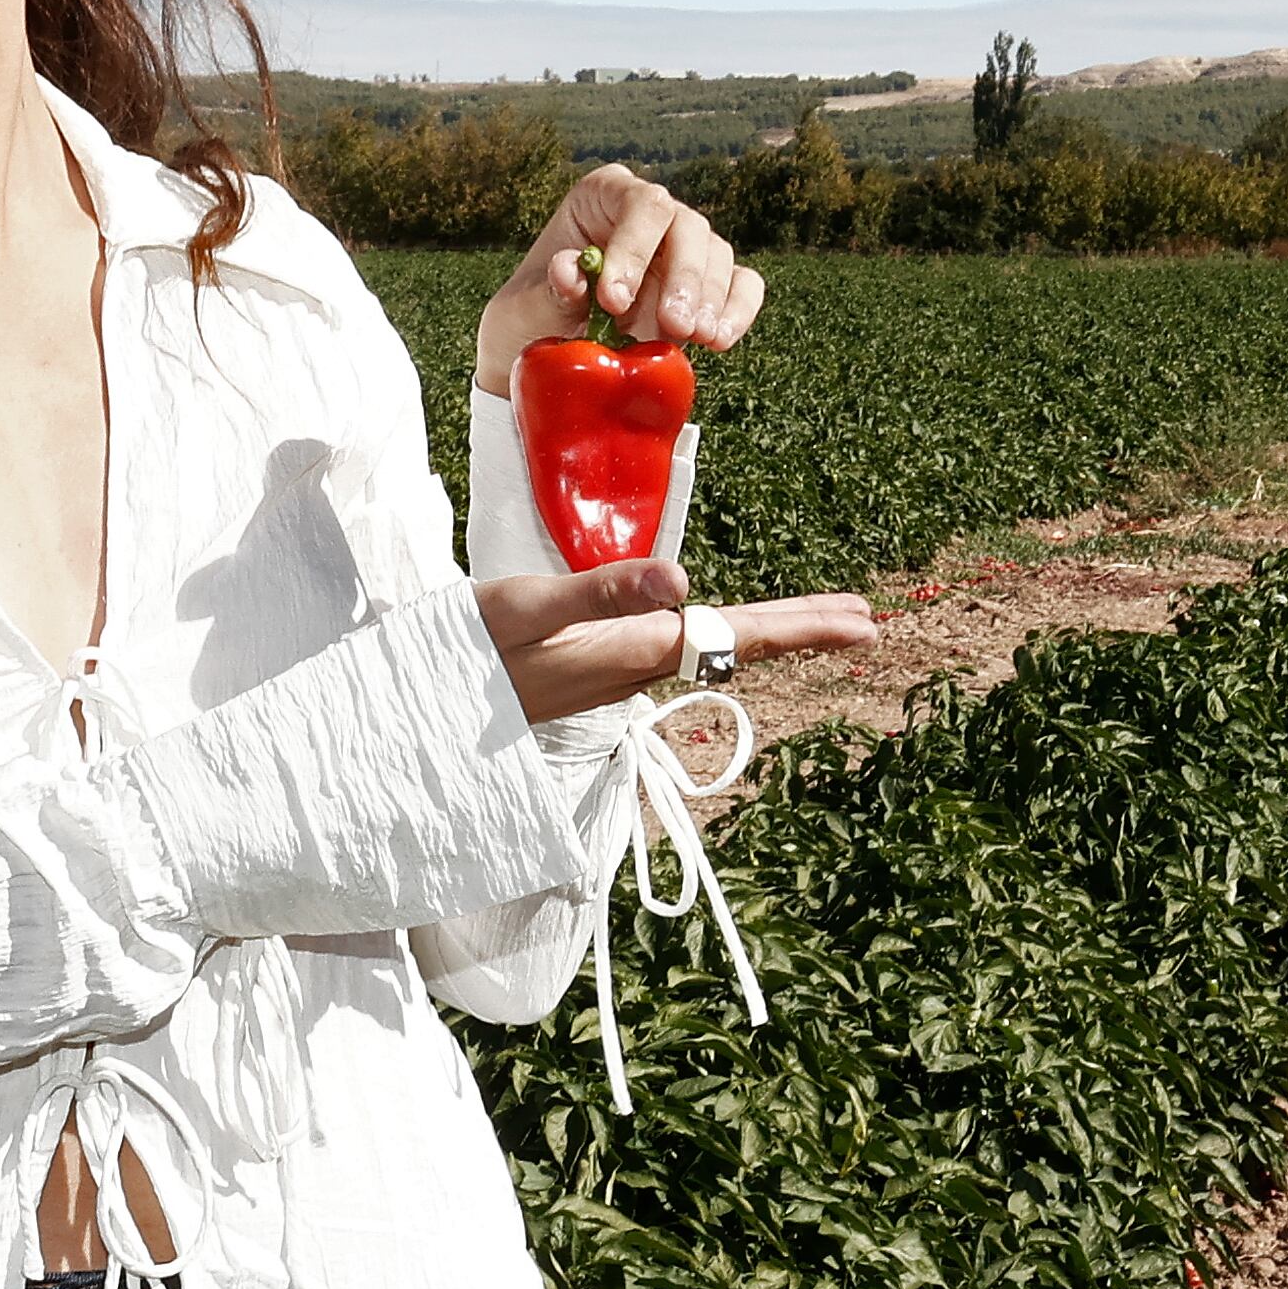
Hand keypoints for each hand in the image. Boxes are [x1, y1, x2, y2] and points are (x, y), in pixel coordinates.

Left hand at [475, 165, 764, 398]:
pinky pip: (742, 286)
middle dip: (683, 278)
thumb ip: (550, 289)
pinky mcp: (707, 287)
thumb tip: (571, 269)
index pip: (638, 203)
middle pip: (687, 226)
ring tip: (694, 338)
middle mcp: (649, 214)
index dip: (634, 247)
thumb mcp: (524, 309)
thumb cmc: (531, 321)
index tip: (614, 301)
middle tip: (671, 326)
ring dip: (709, 299)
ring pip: (716, 255)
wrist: (549, 357)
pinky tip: (719, 340)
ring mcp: (682, 249)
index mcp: (602, 197)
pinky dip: (737, 311)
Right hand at [475, 561, 879, 723]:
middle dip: (803, 631)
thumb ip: (602, 591)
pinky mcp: (599, 672)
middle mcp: (637, 670)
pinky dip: (719, 636)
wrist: (420, 707)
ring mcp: (619, 676)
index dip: (801, 627)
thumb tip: (681, 581)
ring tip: (818, 620)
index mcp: (633, 650)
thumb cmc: (467, 648)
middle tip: (867, 620)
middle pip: (736, 647)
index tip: (862, 623)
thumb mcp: (528, 605)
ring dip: (767, 634)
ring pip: (710, 650)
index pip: (735, 636)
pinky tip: (719, 630)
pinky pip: (679, 652)